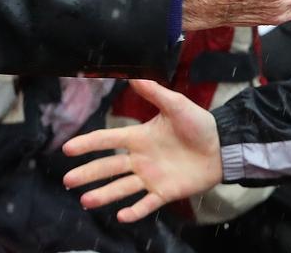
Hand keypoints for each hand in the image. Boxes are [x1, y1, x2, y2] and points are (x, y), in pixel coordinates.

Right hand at [63, 79, 222, 221]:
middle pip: (109, 167)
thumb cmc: (199, 125)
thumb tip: (133, 75)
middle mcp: (140, 159)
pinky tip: (121, 215)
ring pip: (122, 188)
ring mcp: (151, 177)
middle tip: (68, 180)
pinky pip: (147, 204)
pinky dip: (135, 211)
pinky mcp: (165, 192)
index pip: (108, 141)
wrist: (223, 146)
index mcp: (140, 138)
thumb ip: (154, 92)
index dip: (88, 143)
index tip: (67, 148)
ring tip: (85, 201)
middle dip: (88, 173)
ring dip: (104, 195)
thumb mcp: (176, 105)